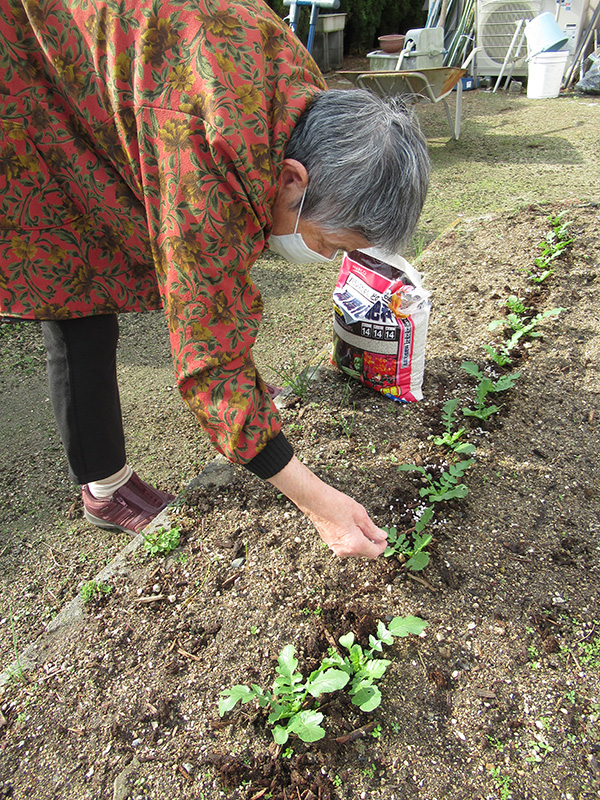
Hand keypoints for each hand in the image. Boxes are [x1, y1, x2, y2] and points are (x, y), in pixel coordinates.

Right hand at [268, 457, 387, 558]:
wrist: (314, 501)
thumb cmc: (336, 504)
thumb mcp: (360, 514)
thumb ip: (372, 529)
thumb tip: (381, 537)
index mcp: (354, 543)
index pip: (374, 552)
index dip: (382, 546)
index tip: (384, 538)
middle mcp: (344, 550)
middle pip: (365, 553)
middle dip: (372, 544)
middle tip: (375, 530)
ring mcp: (335, 547)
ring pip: (354, 550)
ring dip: (361, 542)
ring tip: (361, 525)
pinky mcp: (329, 542)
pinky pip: (345, 546)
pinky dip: (351, 540)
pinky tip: (350, 526)